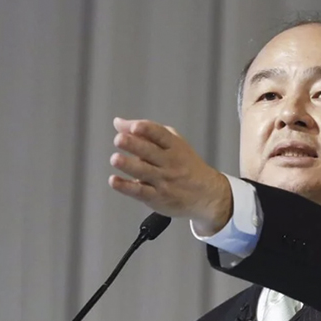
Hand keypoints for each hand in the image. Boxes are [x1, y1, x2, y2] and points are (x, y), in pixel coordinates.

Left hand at [108, 117, 232, 234]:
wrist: (206, 195)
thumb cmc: (184, 165)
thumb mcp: (172, 144)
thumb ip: (146, 132)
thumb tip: (118, 123)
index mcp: (174, 146)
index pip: (160, 135)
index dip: (147, 130)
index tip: (135, 127)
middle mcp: (169, 162)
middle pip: (150, 151)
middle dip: (134, 145)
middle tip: (119, 139)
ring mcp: (164, 180)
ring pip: (144, 171)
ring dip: (128, 165)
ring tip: (115, 159)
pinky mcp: (157, 197)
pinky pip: (140, 192)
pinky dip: (126, 187)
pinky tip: (114, 181)